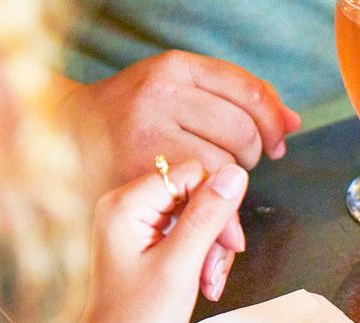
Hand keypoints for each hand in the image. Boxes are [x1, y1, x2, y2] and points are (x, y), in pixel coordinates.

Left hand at [0, 162, 248, 322]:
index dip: (219, 205)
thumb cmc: (138, 322)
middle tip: (216, 271)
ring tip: (209, 284)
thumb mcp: (180, 267)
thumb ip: (208, 216)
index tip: (229, 246)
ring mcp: (136, 224)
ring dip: (213, 249)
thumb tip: (236, 172)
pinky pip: (189, 233)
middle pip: (197, 193)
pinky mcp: (146, 242)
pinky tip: (203, 284)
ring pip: (198, 215)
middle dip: (216, 232)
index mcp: (125, 204)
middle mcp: (127, 206)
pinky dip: (203, 258)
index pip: (192, 174)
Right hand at [59, 50, 301, 186]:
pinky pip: (202, 191)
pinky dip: (221, 210)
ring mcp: (146, 130)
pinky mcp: (139, 169)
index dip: (274, 120)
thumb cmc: (133, 118)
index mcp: (175, 68)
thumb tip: (294, 121)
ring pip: (225, 161)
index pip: (248, 91)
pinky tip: (221, 219)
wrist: (65, 136)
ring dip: (233, 180)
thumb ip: (237, 100)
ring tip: (217, 182)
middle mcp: (160, 93)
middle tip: (241, 165)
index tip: (280, 141)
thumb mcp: (179, 92)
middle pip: (243, 128)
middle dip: (254, 153)